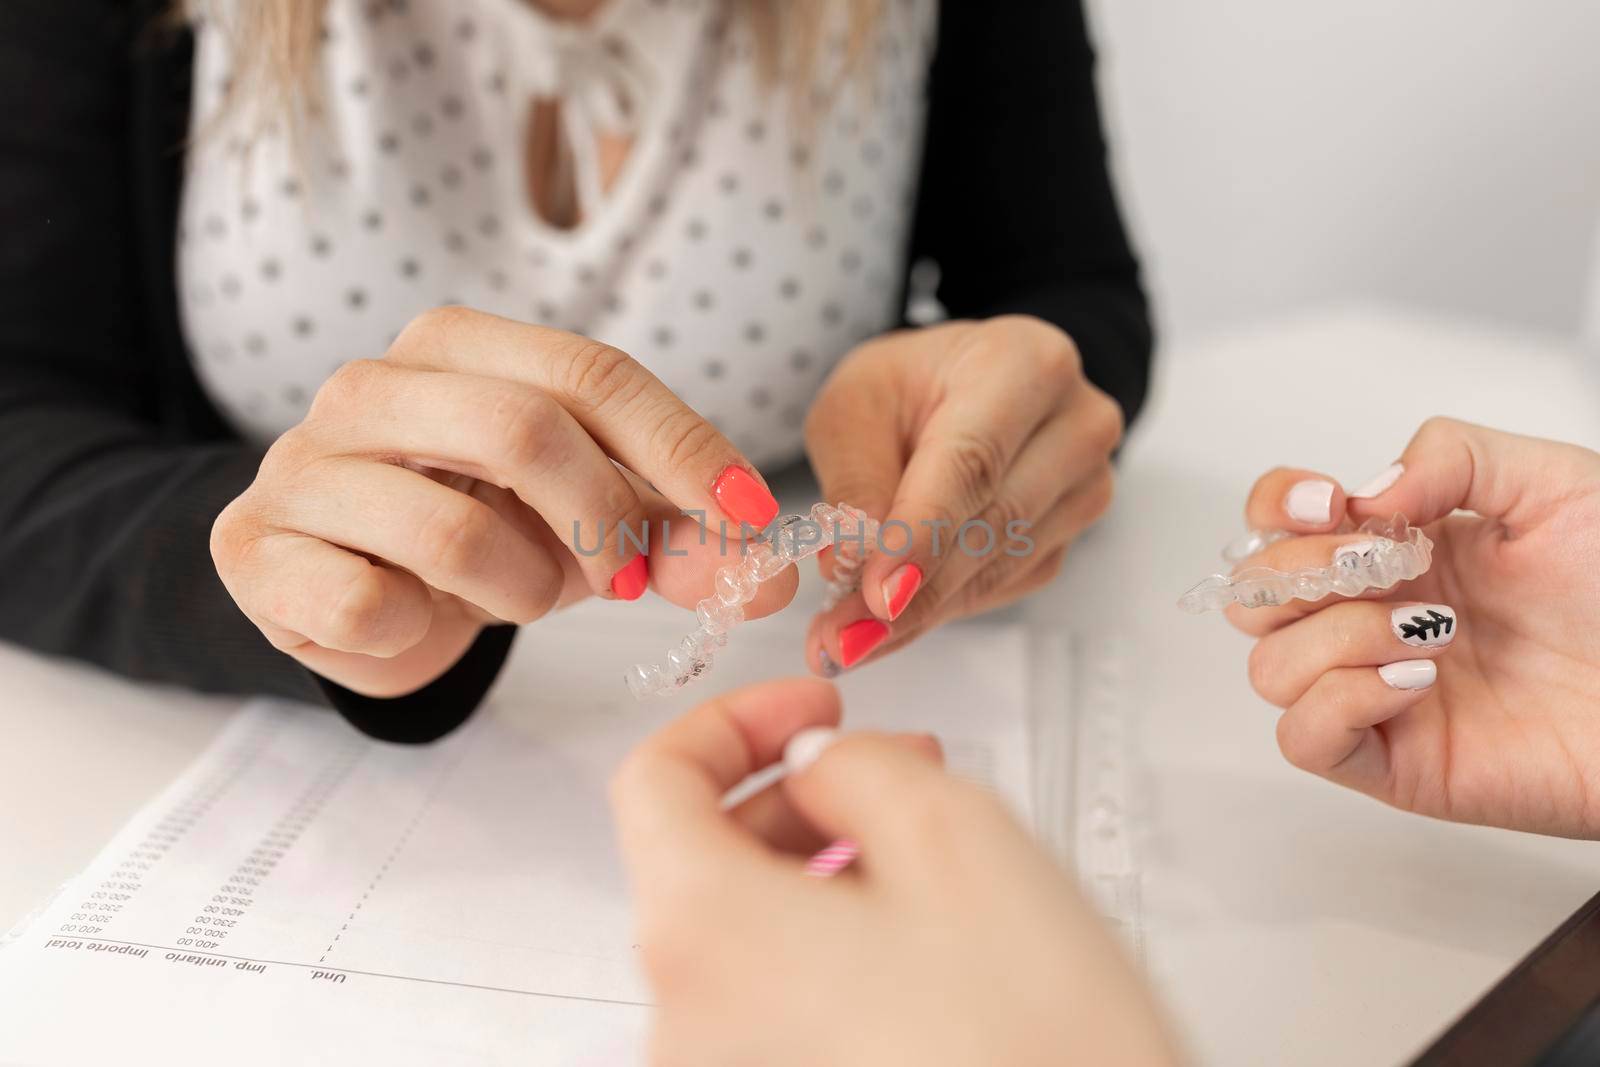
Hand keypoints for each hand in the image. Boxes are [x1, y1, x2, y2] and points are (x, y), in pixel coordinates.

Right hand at [211, 306, 793, 696]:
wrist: (352, 590)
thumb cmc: (484, 533)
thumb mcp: (593, 526)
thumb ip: (680, 541)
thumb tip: (771, 581)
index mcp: (460, 346)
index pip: (592, 372)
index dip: (684, 446)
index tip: (751, 518)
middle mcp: (371, 385)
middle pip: (524, 428)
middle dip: (602, 520)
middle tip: (627, 579)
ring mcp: (302, 463)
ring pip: (452, 531)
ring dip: (516, 589)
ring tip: (509, 594)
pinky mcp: (254, 549)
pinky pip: (368, 606)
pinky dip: (419, 632)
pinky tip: (411, 618)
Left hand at [610, 677, 1177, 1065]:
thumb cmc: (1033, 1052)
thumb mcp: (959, 837)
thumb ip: (859, 763)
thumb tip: (819, 759)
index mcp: (705, 932)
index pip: (654, 779)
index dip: (737, 718)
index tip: (810, 706)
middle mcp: (686, 1020)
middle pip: (699, 857)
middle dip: (798, 793)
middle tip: (896, 768)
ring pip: (744, 932)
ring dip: (820, 868)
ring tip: (929, 864)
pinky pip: (772, 1002)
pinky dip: (826, 948)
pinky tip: (916, 946)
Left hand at [801, 317, 1121, 673]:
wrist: (966, 388)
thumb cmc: (911, 387)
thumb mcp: (856, 404)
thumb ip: (855, 476)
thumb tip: (852, 560)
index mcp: (1023, 364)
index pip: (973, 462)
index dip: (922, 535)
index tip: (875, 595)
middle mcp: (1075, 424)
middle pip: (993, 525)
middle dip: (911, 594)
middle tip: (837, 640)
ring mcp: (1084, 485)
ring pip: (1000, 567)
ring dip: (920, 614)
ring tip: (845, 641)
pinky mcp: (1070, 536)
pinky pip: (1004, 587)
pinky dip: (940, 610)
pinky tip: (888, 624)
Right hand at [1229, 418, 1599, 836]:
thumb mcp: (1554, 483)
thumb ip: (1452, 455)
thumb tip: (1364, 492)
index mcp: (1402, 553)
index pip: (1280, 524)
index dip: (1278, 506)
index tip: (1328, 503)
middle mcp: (1377, 621)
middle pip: (1255, 597)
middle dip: (1297, 569)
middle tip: (1376, 563)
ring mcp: (1380, 695)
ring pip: (1270, 667)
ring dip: (1336, 635)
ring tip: (1427, 631)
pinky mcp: (1398, 764)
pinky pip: (1305, 739)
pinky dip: (1341, 701)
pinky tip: (1414, 680)